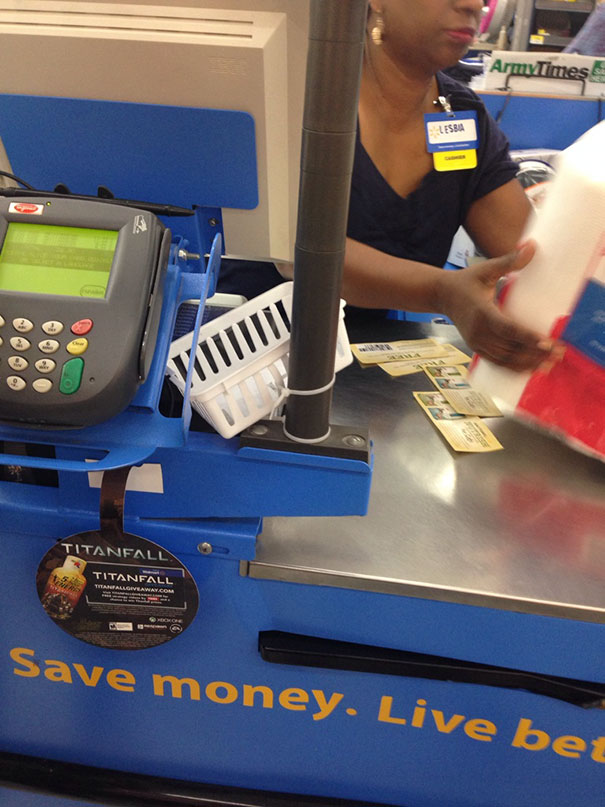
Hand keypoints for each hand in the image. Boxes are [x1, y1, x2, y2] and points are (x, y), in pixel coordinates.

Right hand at [437, 242, 561, 371]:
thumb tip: (531, 246)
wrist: (442, 295)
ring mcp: (476, 342)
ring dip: (527, 363)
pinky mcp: (476, 348)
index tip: (547, 342)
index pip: (507, 328)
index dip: (527, 337)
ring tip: (548, 364)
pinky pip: (497, 363)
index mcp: (481, 312)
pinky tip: (529, 369)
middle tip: (557, 354)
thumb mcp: (486, 268)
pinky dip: (513, 368)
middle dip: (534, 354)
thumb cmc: (466, 281)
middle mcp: (478, 331)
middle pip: (509, 348)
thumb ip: (510, 261)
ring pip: (504, 359)